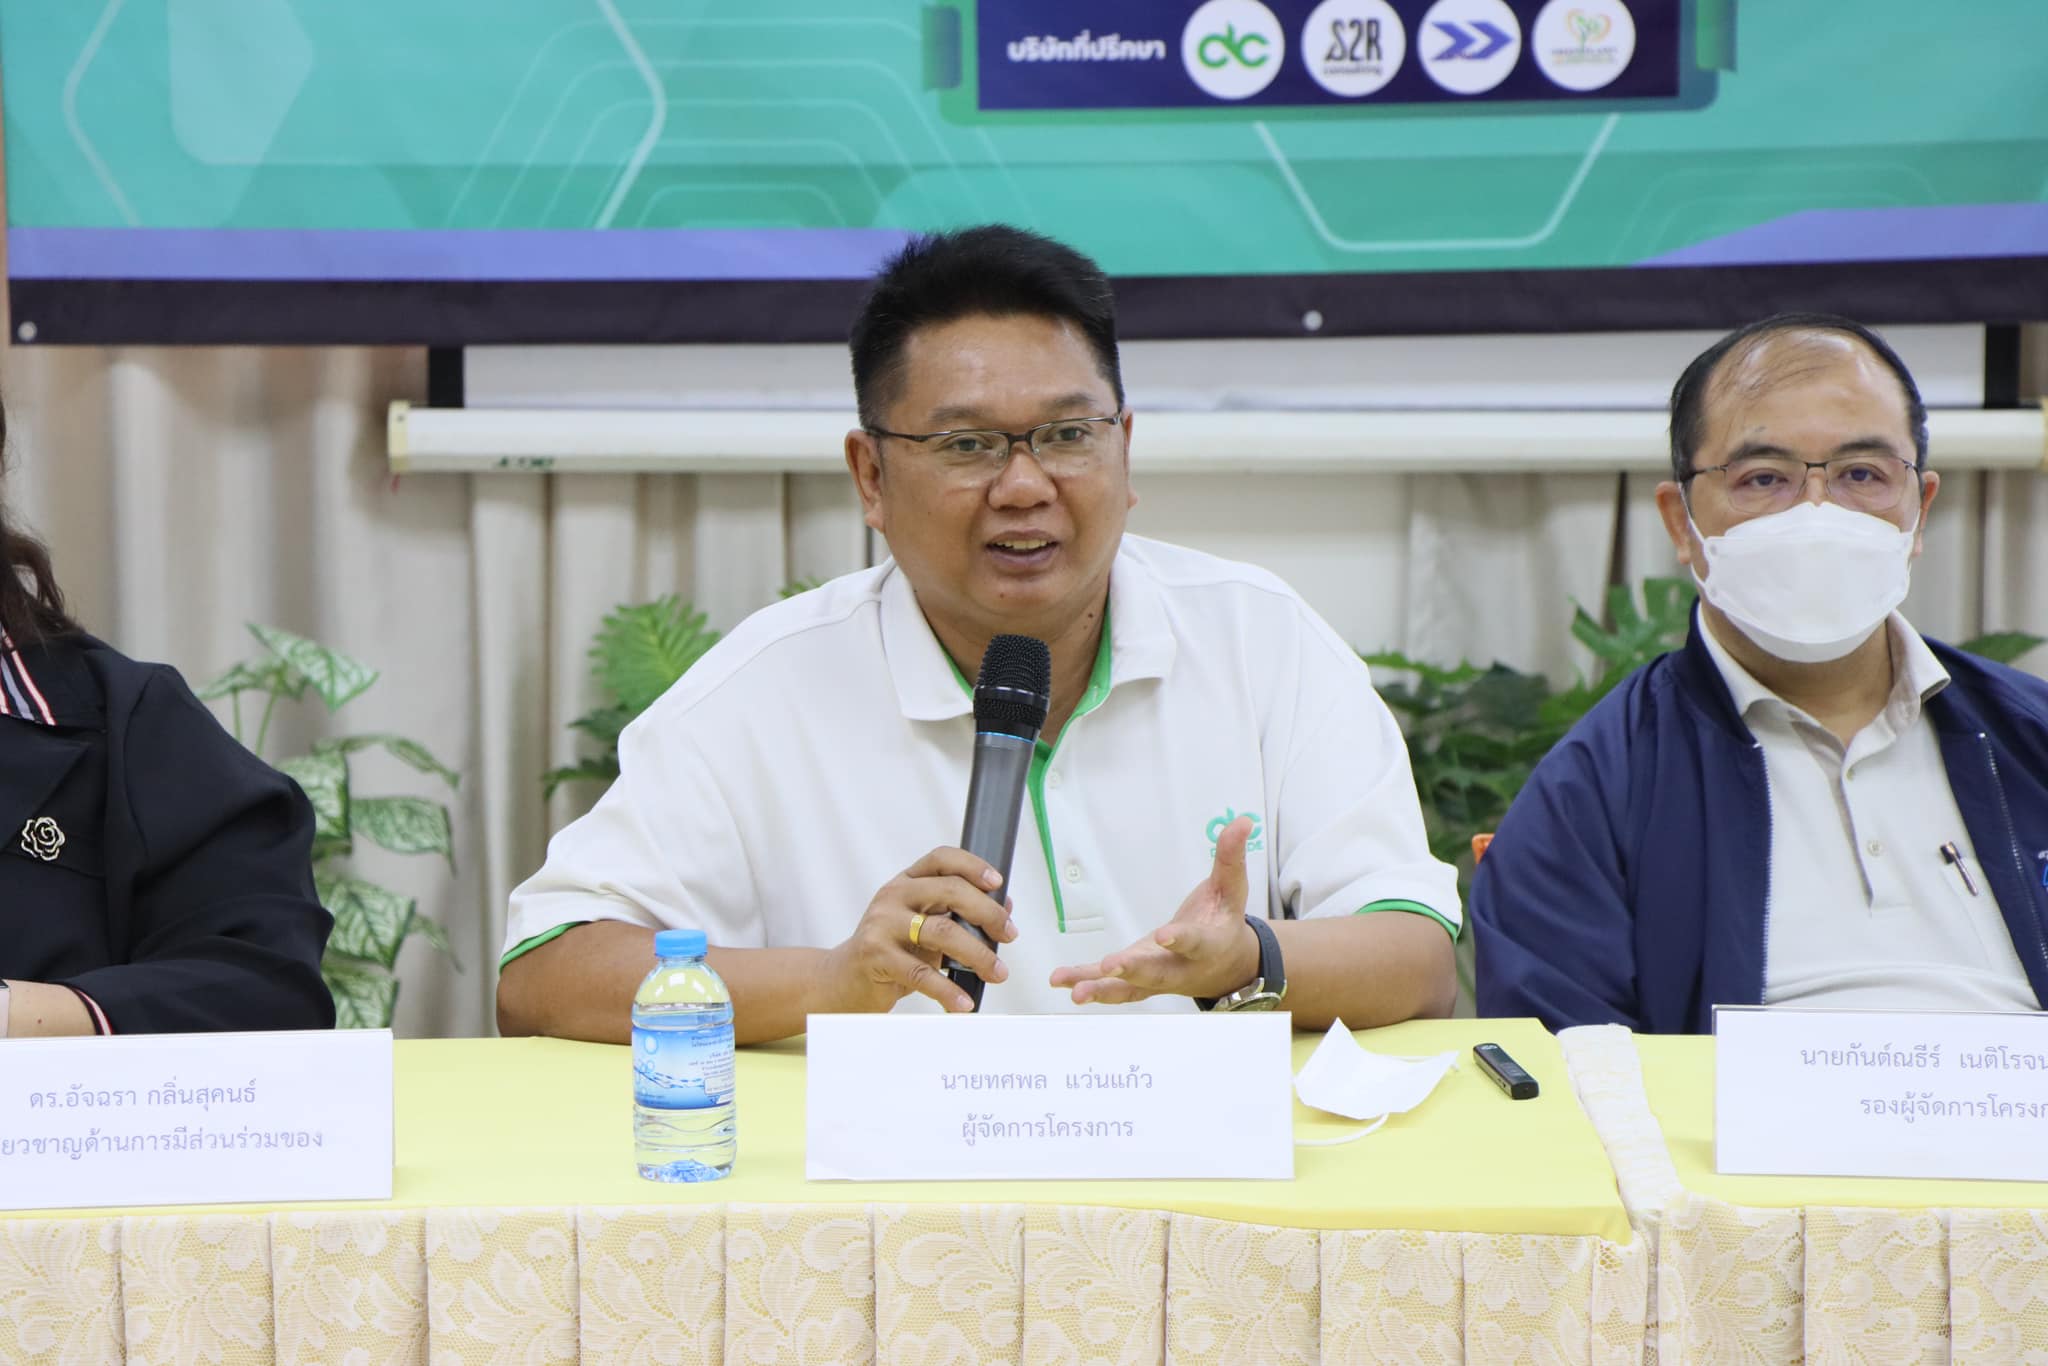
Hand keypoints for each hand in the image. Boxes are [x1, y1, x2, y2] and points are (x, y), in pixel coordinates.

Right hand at [816, 848, 1017, 1014]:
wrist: (843, 980)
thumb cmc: (891, 951)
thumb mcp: (924, 926)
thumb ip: (958, 914)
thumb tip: (1005, 905)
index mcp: (907, 882)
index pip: (942, 859)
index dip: (973, 865)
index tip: (997, 883)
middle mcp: (893, 896)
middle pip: (950, 891)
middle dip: (988, 914)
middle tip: (1009, 935)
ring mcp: (882, 924)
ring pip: (942, 932)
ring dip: (978, 954)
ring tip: (997, 973)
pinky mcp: (876, 957)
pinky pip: (922, 973)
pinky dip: (948, 990)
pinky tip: (963, 1003)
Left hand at [1050, 816, 1260, 1006]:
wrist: (1224, 966)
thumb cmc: (1222, 923)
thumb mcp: (1230, 889)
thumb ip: (1230, 858)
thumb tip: (1242, 822)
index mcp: (1207, 946)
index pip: (1194, 943)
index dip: (1180, 940)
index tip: (1164, 936)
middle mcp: (1181, 969)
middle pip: (1157, 974)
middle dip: (1133, 970)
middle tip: (1110, 966)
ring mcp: (1156, 979)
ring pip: (1130, 989)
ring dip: (1102, 990)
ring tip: (1077, 991)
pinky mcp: (1137, 982)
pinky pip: (1112, 987)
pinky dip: (1086, 983)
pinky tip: (1062, 982)